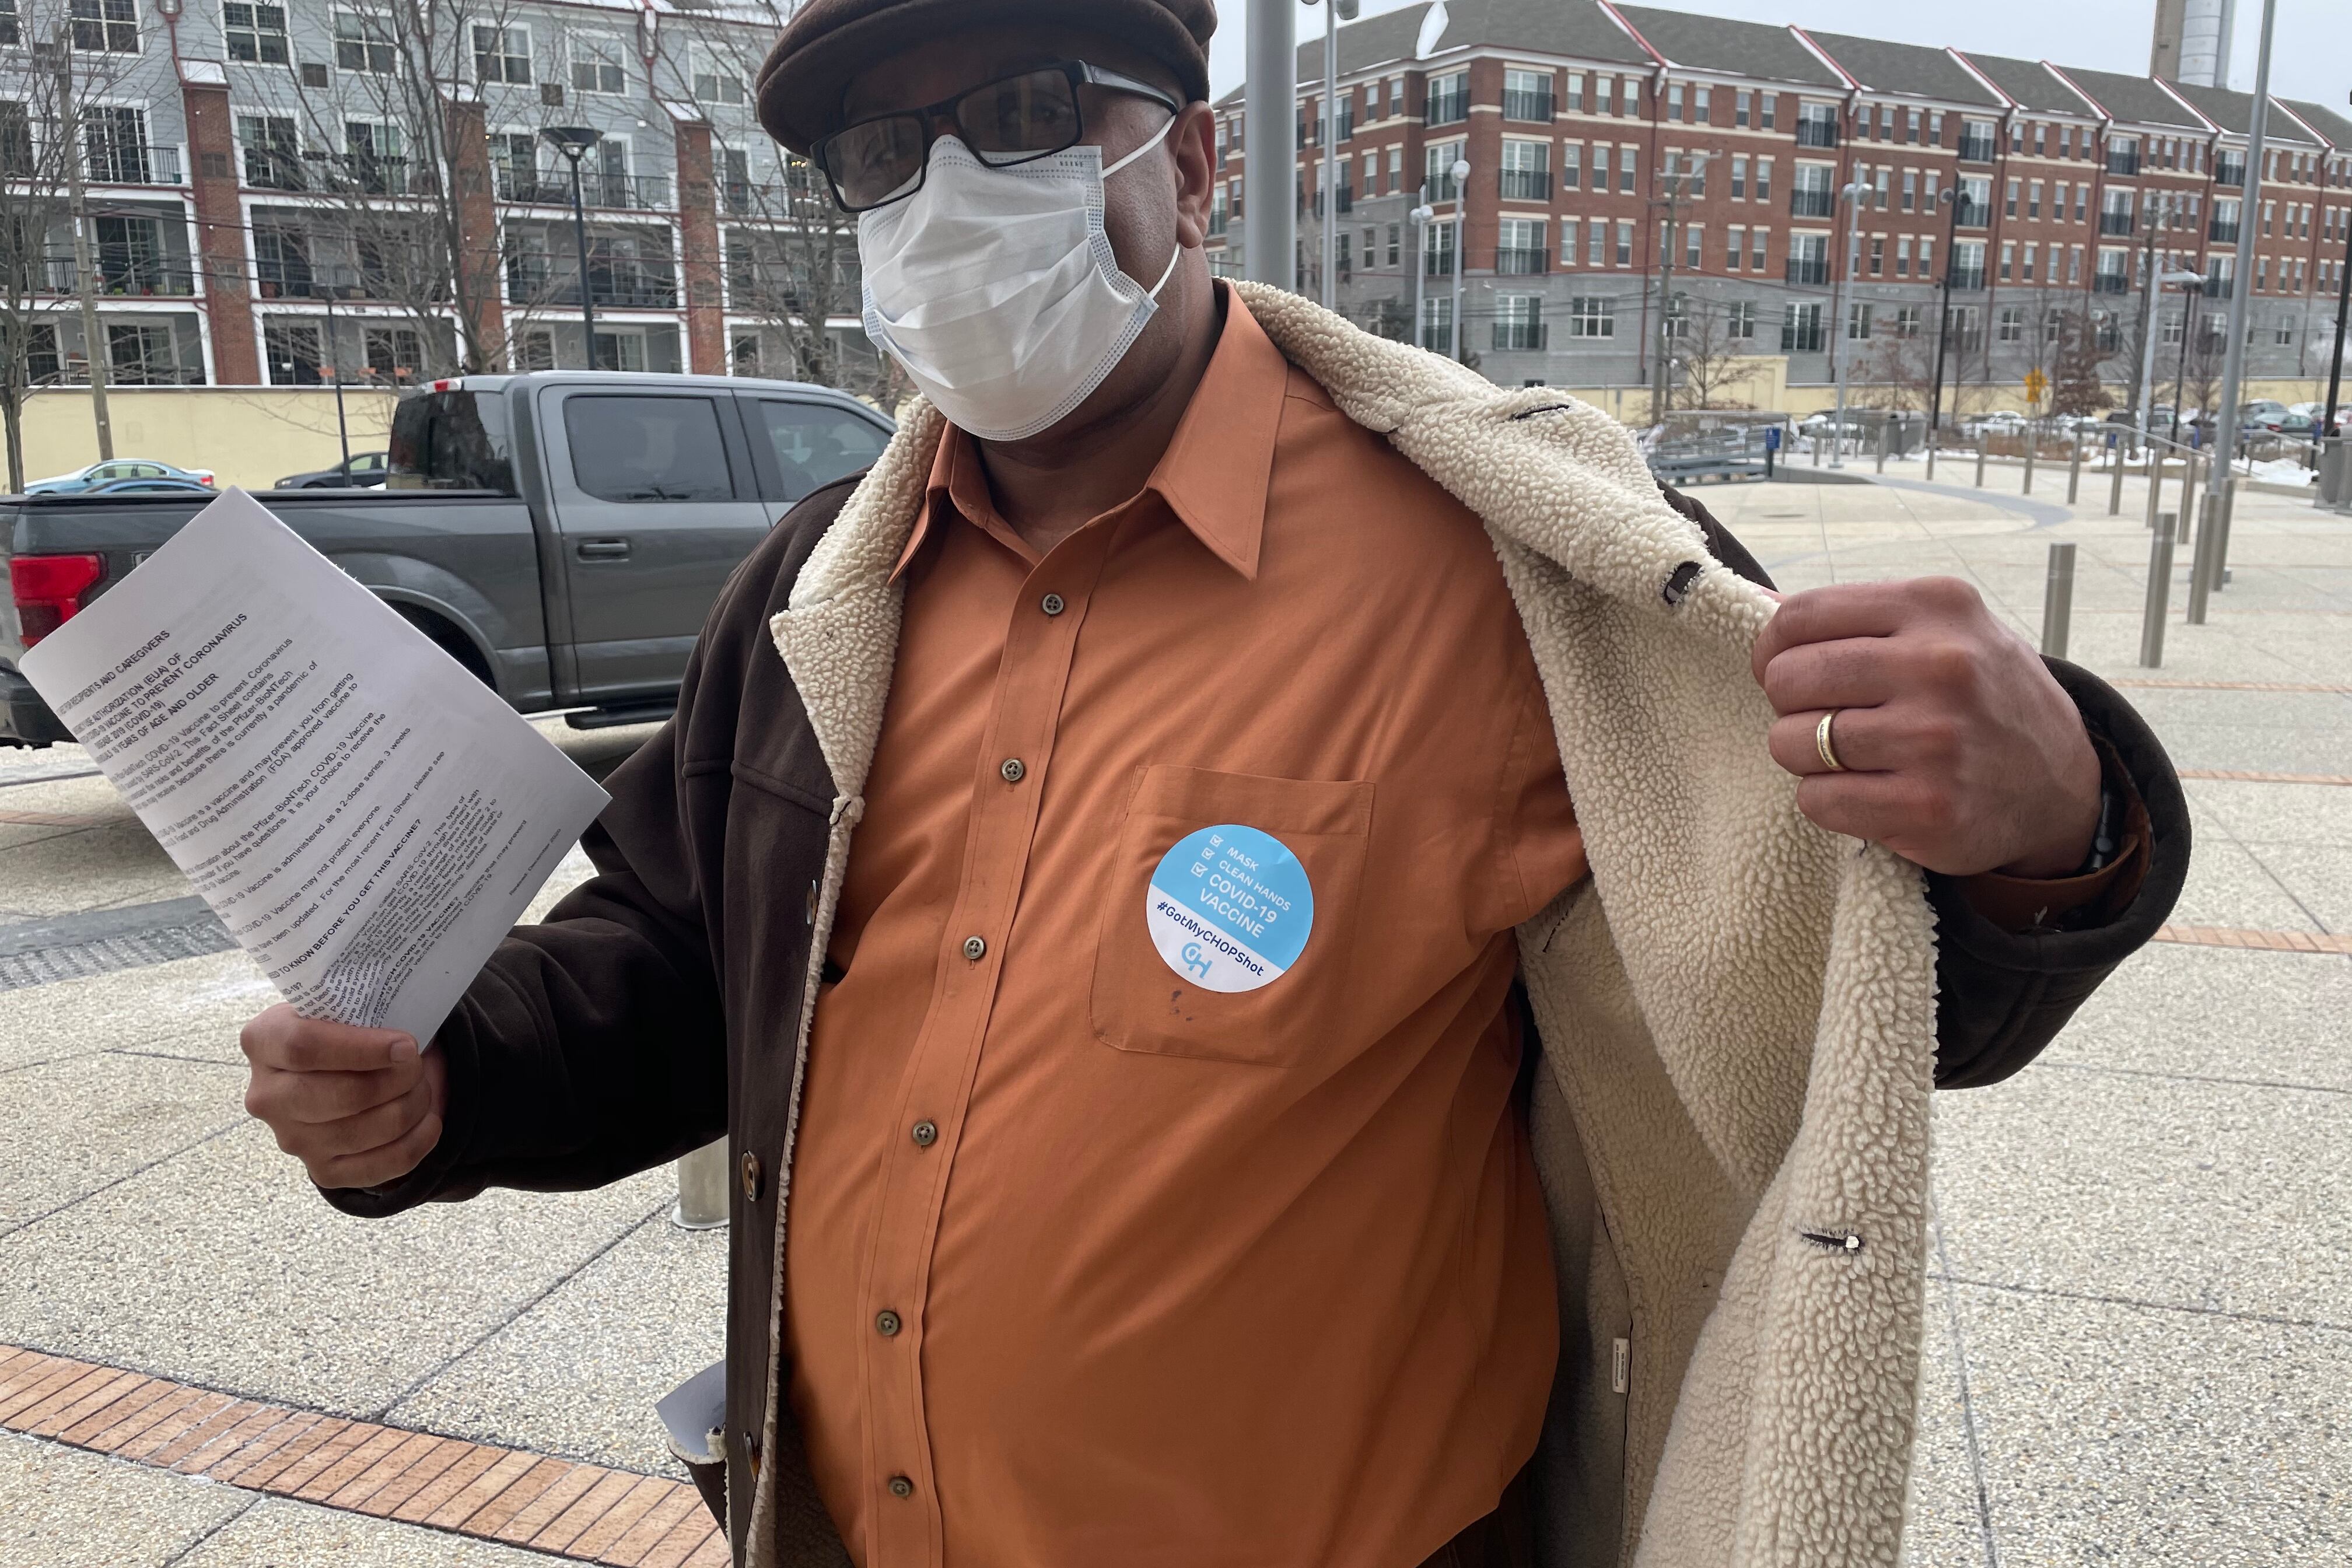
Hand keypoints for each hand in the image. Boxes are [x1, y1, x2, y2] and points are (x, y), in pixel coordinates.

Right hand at [240, 1005, 445, 1189]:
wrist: (345, 1068)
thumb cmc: (351, 1029)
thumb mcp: (346, 1004)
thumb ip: (361, 1006)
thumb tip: (404, 1037)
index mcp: (263, 1041)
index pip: (303, 1046)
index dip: (362, 1048)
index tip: (406, 1044)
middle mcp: (266, 1096)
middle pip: (337, 1095)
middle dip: (393, 1081)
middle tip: (417, 1065)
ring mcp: (291, 1138)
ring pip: (360, 1133)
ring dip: (409, 1108)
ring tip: (421, 1086)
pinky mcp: (322, 1169)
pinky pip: (377, 1167)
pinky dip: (415, 1143)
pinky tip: (429, 1121)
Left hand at [1752, 577, 2101, 877]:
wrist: (2060, 780)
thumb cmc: (1979, 694)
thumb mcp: (1938, 629)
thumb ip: (1851, 615)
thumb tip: (1753, 597)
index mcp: (1936, 606)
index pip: (1800, 616)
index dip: (1772, 649)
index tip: (1784, 670)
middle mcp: (1941, 665)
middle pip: (1789, 678)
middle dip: (1787, 705)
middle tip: (1823, 717)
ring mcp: (1936, 739)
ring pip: (1792, 742)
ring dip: (1804, 756)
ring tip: (1846, 756)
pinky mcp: (1929, 807)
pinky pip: (1817, 800)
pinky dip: (1825, 800)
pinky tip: (1864, 791)